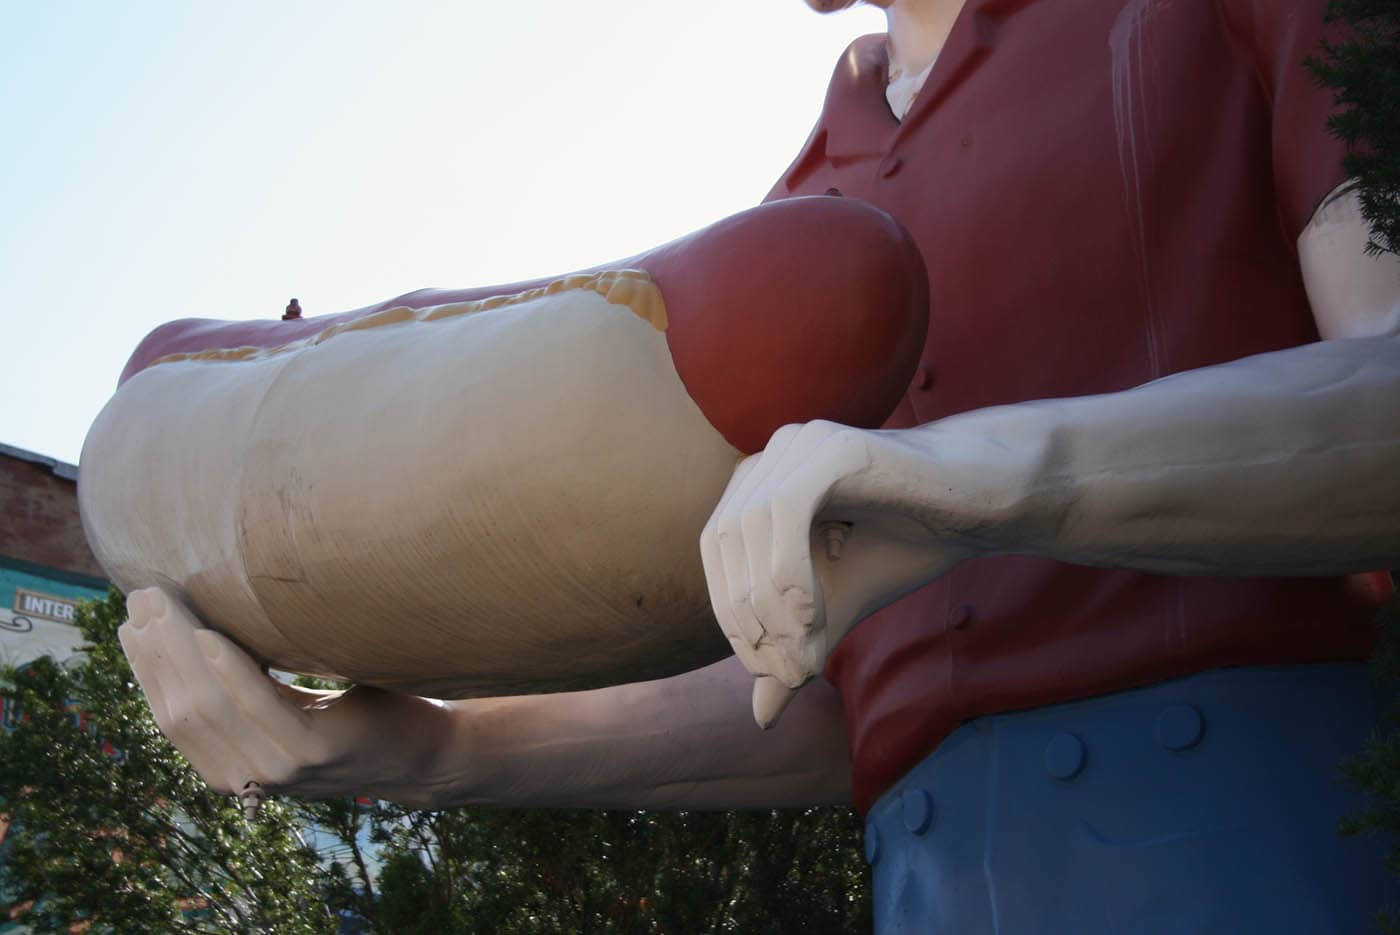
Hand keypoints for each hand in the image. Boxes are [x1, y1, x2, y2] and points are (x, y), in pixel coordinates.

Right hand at [119, 588, 449, 804]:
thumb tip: (200, 620)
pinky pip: (259, 706)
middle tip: (140, 597)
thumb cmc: (359, 711)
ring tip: (166, 604)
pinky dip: (229, 670)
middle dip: (153, 651)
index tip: (131, 618)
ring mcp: (279, 768)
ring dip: (179, 650)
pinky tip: (211, 637)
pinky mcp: (314, 752)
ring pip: (208, 706)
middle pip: (180, 709)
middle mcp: (249, 776)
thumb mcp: (291, 700)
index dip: (145, 668)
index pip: (171, 716)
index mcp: (234, 765)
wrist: (427, 749)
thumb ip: (248, 681)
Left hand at [700, 421, 964, 728]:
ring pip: (747, 528)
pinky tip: (815, 615)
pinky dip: (787, 572)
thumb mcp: (840, 606)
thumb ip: (793, 648)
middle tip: (789, 671)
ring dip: (769, 604)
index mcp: (759, 482)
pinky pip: (785, 510)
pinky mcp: (834, 447)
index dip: (730, 617)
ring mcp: (800, 443)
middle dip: (748, 617)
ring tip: (808, 650)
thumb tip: (759, 718)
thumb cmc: (908, 544)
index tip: (770, 671)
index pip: (715, 551)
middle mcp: (771, 455)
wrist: (983, 504)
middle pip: (723, 541)